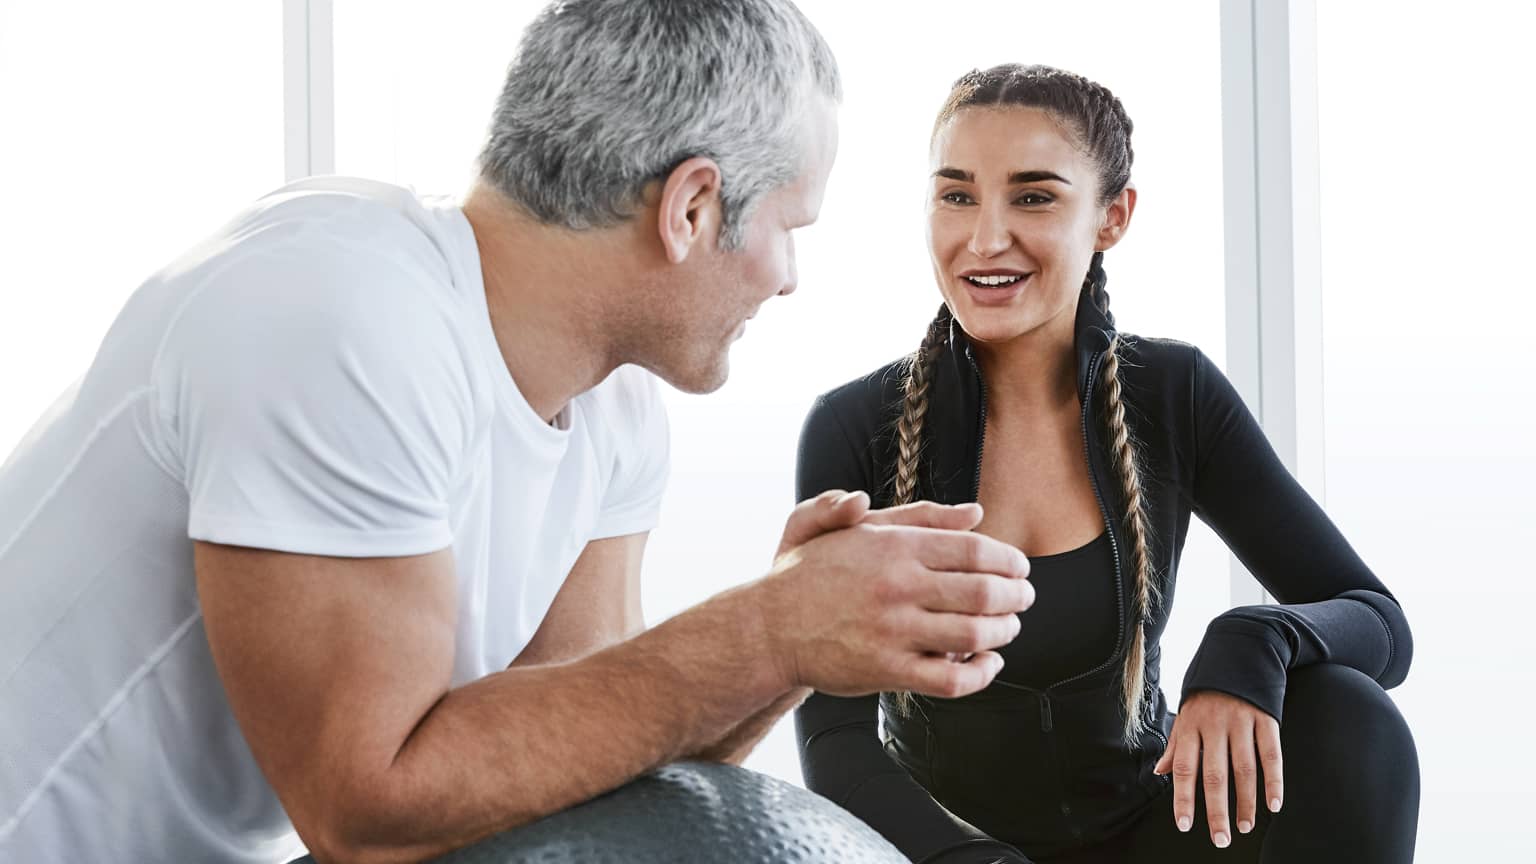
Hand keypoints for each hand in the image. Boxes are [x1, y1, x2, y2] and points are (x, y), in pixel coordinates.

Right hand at [761, 490, 1032, 699]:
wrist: (767, 628)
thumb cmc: (808, 573)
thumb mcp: (845, 524)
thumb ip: (911, 514)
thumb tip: (972, 513)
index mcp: (894, 547)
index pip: (975, 550)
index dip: (1009, 560)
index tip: (1020, 567)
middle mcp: (898, 586)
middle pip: (985, 591)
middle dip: (1017, 596)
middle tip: (1024, 598)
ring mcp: (894, 631)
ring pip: (976, 634)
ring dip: (1005, 631)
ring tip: (1009, 628)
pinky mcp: (888, 671)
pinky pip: (952, 678)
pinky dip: (981, 673)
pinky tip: (988, 663)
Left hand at [1154, 690, 1283, 847]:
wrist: (1238, 652)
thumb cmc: (1207, 693)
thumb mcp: (1185, 714)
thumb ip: (1176, 745)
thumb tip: (1159, 772)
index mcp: (1190, 726)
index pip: (1184, 768)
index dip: (1183, 798)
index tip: (1184, 825)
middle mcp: (1214, 726)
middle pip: (1214, 775)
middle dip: (1216, 810)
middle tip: (1220, 839)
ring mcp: (1241, 722)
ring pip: (1243, 769)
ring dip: (1245, 802)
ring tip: (1244, 827)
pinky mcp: (1266, 719)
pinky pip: (1271, 755)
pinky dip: (1274, 782)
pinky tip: (1273, 805)